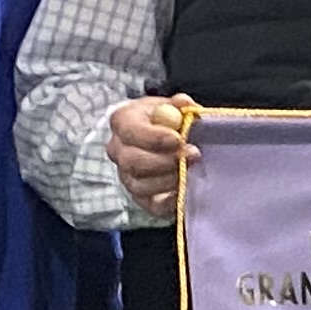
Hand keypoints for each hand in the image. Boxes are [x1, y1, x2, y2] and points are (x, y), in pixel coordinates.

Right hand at [108, 95, 195, 212]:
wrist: (162, 141)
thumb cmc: (166, 122)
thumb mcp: (171, 107)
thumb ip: (179, 105)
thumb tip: (186, 104)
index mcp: (122, 122)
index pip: (130, 131)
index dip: (154, 137)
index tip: (178, 139)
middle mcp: (117, 150)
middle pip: (132, 161)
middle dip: (165, 160)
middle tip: (192, 155)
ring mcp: (126, 175)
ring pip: (141, 184)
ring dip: (169, 179)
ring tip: (191, 169)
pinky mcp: (140, 197)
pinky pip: (152, 205)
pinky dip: (170, 200)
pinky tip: (185, 188)